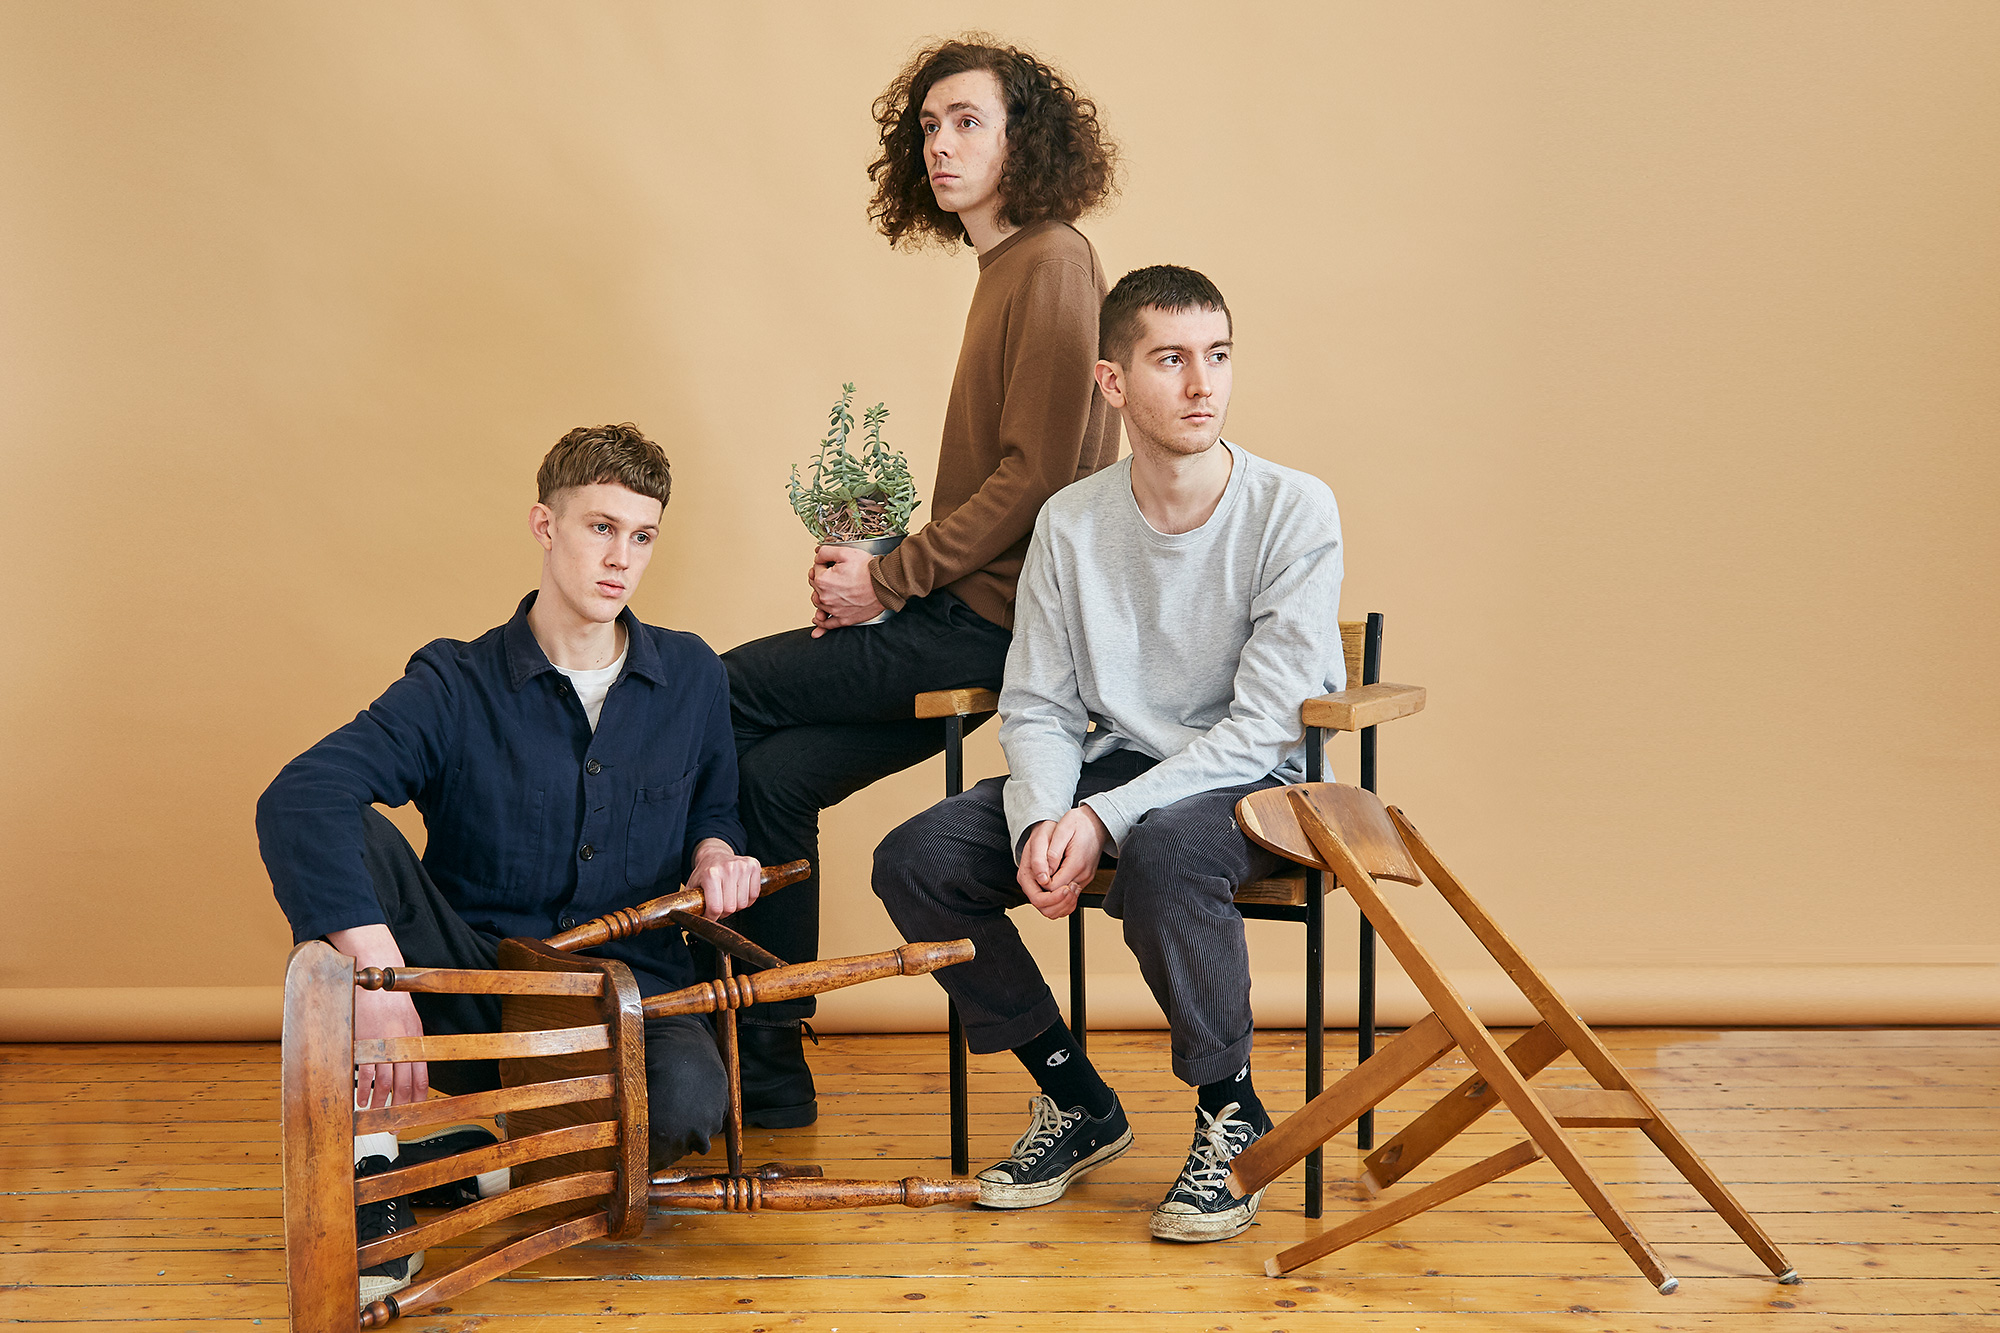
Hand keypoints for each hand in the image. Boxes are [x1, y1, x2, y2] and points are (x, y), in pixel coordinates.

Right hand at [327, 923, 428, 1108]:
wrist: (375, 978)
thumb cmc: (390, 999)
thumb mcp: (408, 1020)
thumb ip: (410, 1043)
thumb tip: (411, 1065)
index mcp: (416, 1040)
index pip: (421, 1078)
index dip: (417, 1098)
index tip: (412, 1112)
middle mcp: (402, 1045)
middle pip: (404, 1085)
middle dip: (399, 1107)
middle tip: (393, 1123)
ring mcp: (383, 1045)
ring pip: (385, 1083)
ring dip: (379, 1101)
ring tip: (374, 1111)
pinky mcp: (364, 1043)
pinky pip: (366, 1073)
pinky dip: (364, 1089)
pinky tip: (360, 1098)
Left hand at [690, 837, 761, 919]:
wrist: (715, 854)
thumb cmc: (704, 872)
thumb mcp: (693, 885)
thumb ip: (690, 902)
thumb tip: (683, 920)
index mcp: (711, 874)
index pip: (716, 908)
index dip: (712, 917)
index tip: (710, 916)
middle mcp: (728, 868)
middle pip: (731, 908)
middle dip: (724, 912)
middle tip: (719, 906)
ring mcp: (742, 866)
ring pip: (743, 903)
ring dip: (736, 906)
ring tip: (728, 898)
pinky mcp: (754, 866)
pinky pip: (754, 895)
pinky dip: (747, 899)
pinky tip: (739, 893)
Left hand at [808, 544, 884, 636]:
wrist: (884, 585)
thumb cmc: (868, 570)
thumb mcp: (845, 552)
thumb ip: (826, 552)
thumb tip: (817, 556)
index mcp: (823, 580)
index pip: (815, 570)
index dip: (823, 565)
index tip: (833, 565)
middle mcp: (825, 597)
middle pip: (815, 587)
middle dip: (822, 579)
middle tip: (835, 575)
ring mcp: (834, 609)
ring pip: (819, 603)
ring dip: (820, 597)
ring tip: (828, 592)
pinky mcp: (843, 619)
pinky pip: (827, 624)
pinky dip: (820, 624)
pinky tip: (818, 620)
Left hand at [1015, 806, 1108, 918]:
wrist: (1097, 822)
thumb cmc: (1080, 823)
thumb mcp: (1063, 830)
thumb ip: (1053, 852)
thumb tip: (1045, 871)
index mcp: (1076, 864)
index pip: (1053, 888)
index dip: (1042, 884)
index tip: (1038, 873)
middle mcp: (1083, 874)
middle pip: (1059, 897)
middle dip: (1046, 891)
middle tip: (1038, 877)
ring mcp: (1085, 877)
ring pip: (1065, 897)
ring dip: (1052, 891)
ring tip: (1045, 876)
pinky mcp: (1085, 877)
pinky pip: (1070, 892)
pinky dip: (1060, 889)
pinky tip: (1054, 877)